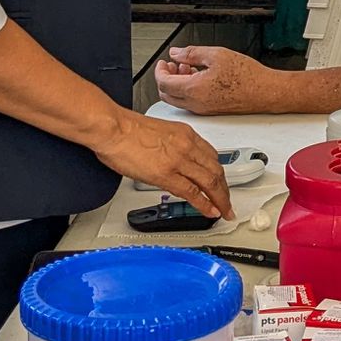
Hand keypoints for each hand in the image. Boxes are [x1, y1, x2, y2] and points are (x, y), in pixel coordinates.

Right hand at [93, 111, 233, 218]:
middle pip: (216, 170)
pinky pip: (193, 193)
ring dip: (220, 199)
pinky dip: (205, 204)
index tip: (220, 181)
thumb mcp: (159, 132)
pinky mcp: (167, 175)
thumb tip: (170, 158)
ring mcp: (179, 161)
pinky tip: (211, 211)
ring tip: (224, 211)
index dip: (219, 172)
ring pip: (210, 182)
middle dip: (224, 188)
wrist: (112, 128)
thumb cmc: (126, 128)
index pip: (211, 155)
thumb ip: (171, 145)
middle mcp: (187, 145)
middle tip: (227, 201)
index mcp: (186, 134)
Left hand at [155, 46, 273, 114]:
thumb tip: (176, 53)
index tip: (163, 62)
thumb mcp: (217, 55)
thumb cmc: (247, 76)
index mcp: (194, 89)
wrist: (265, 92)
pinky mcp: (211, 111)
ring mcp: (203, 109)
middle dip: (166, 78)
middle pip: (167, 94)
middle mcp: (196, 103)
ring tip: (188, 67)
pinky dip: (188, 90)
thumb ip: (191, 53)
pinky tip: (199, 77)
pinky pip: (190, 102)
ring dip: (177, 84)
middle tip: (172, 65)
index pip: (164, 83)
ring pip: (178, 99)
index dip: (160, 70)